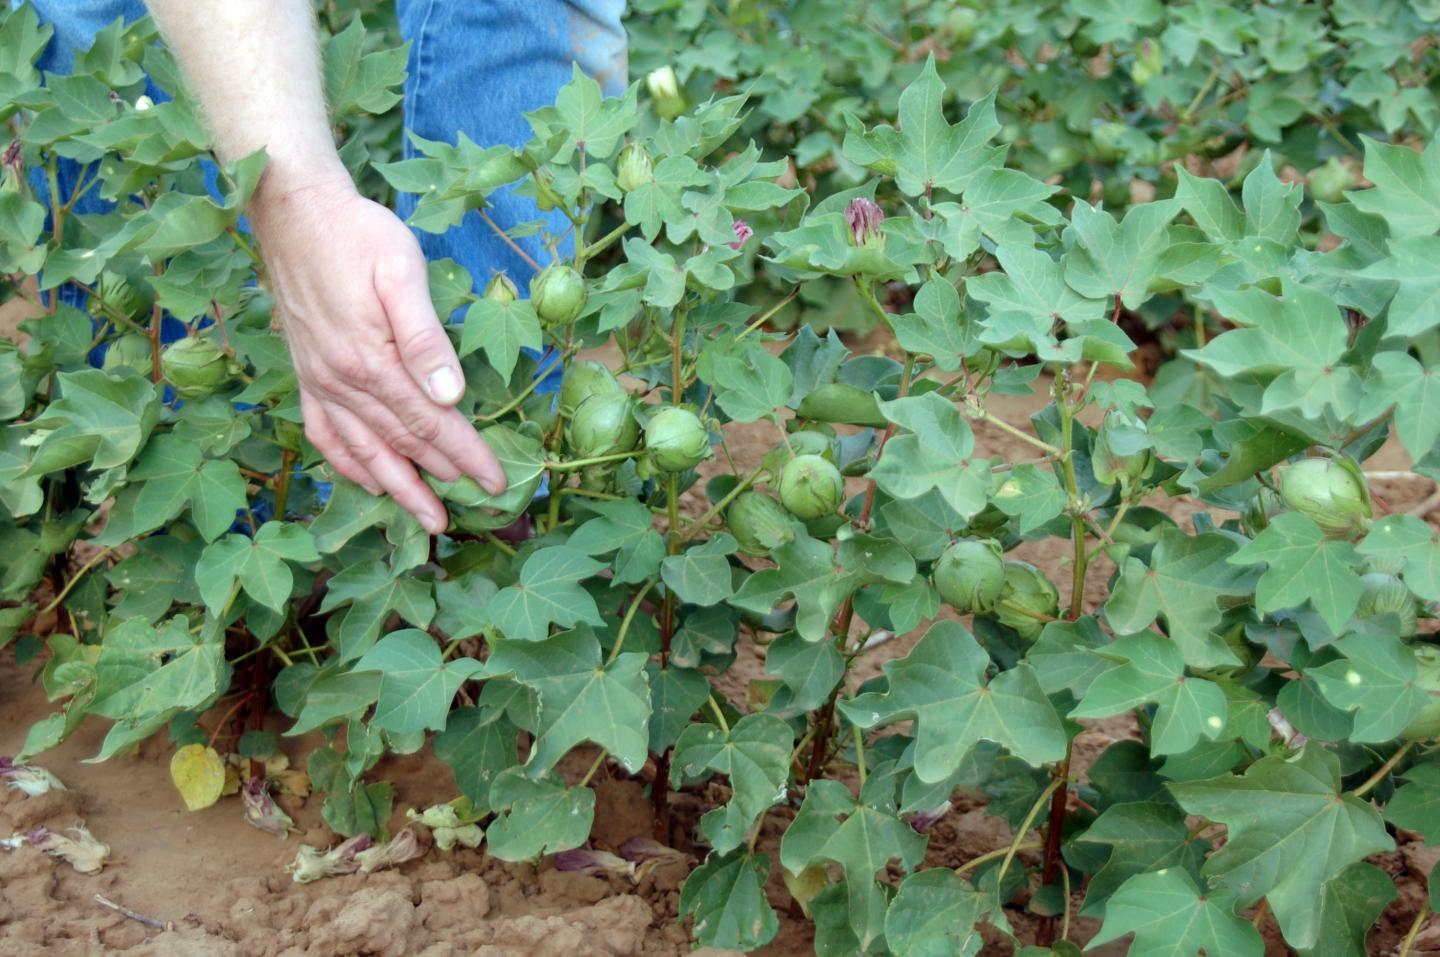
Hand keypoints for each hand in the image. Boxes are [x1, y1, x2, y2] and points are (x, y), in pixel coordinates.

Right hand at [249, 170, 505, 533]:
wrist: (293, 212)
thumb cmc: (358, 235)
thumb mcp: (402, 272)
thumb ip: (425, 338)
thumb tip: (451, 396)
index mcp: (371, 361)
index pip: (431, 423)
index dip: (466, 456)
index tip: (496, 482)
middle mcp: (341, 381)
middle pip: (402, 443)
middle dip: (442, 478)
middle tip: (476, 506)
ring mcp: (319, 381)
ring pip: (363, 450)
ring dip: (398, 488)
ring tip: (426, 518)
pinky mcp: (306, 373)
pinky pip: (324, 434)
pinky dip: (347, 464)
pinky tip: (367, 481)